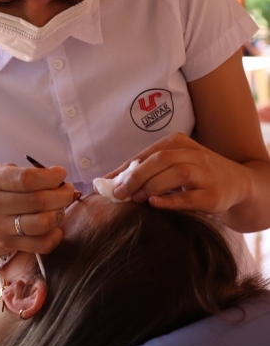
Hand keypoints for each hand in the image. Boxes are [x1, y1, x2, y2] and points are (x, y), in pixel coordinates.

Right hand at [0, 163, 74, 264]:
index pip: (27, 178)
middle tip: (68, 191)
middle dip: (62, 195)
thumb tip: (56, 176)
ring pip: (41, 223)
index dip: (51, 177)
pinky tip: (55, 227)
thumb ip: (21, 174)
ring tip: (61, 207)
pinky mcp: (6, 245)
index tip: (62, 174)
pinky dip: (55, 236)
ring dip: (60, 214)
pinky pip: (40, 244)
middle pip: (38, 200)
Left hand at [109, 132, 249, 215]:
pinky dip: (171, 200)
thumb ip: (145, 170)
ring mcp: (206, 173)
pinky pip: (190, 197)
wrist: (238, 184)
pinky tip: (154, 203)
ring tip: (135, 198)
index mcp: (178, 142)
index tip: (107, 184)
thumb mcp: (172, 164)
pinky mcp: (214, 195)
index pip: (147, 153)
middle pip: (160, 160)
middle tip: (118, 193)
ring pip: (176, 174)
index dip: (125, 168)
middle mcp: (193, 154)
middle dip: (135, 176)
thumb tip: (108, 181)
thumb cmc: (195, 174)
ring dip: (151, 186)